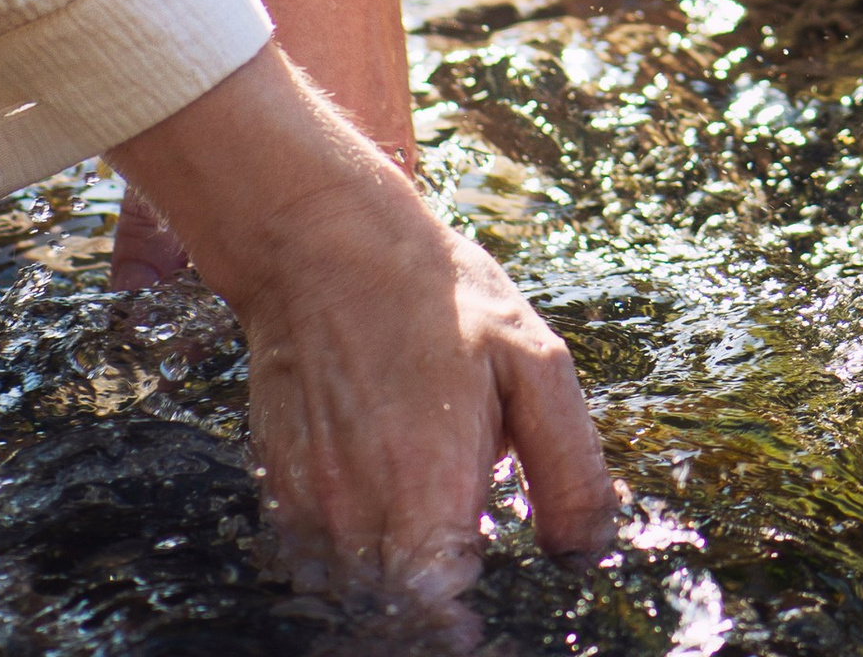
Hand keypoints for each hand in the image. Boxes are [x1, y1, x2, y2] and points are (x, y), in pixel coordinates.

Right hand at [113, 49, 617, 604]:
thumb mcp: (532, 360)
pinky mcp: (276, 489)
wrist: (325, 244)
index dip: (462, 623)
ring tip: (424, 529)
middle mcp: (356, 511)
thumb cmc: (437, 297)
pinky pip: (311, 558)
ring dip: (390, 579)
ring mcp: (307, 505)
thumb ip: (569, 467)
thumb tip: (586, 552)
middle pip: (393, 610)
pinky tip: (380, 509)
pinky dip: (348, 553)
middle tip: (463, 563)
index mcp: (426, 486)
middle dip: (432, 602)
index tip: (482, 611)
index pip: (435, 613)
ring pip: (350, 589)